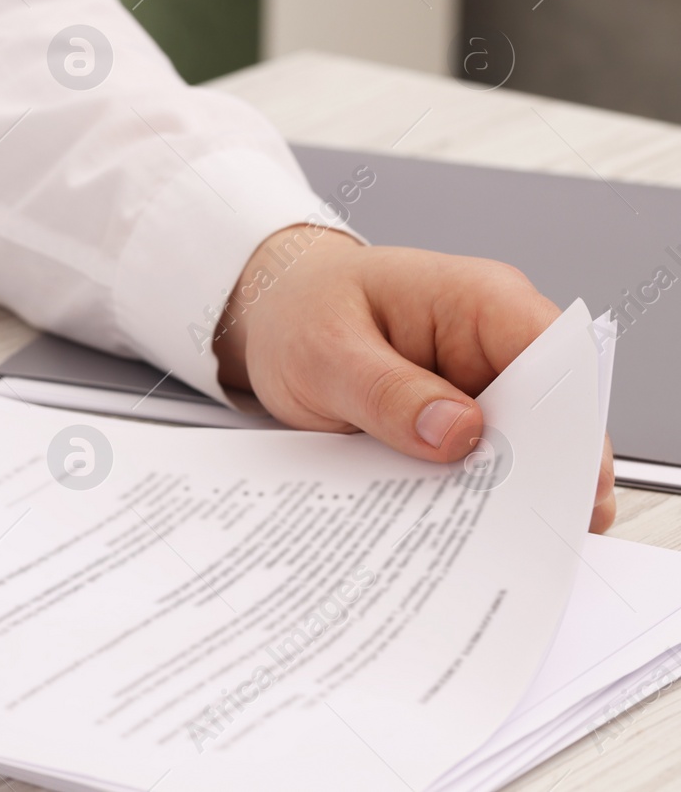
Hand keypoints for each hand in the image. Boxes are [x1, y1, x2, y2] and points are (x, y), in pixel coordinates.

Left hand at [211, 227, 616, 532]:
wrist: (273, 311)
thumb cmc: (300, 310)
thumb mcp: (324, 350)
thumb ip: (386, 391)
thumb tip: (458, 433)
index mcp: (479, 299)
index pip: (559, 359)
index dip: (573, 426)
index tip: (562, 487)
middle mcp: (494, 341)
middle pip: (554, 415)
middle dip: (544, 475)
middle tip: (524, 537)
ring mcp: (480, 383)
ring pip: (522, 448)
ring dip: (505, 493)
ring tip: (487, 546)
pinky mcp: (458, 419)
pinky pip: (479, 460)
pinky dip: (469, 493)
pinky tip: (452, 528)